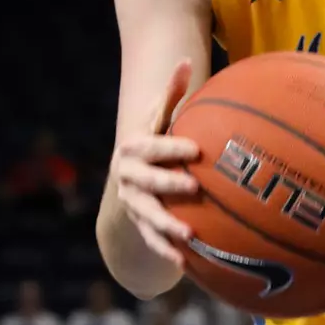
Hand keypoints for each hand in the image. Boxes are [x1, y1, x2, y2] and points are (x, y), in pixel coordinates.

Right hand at [110, 59, 200, 264]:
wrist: (130, 175)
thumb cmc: (156, 140)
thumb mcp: (160, 117)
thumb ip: (172, 93)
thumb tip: (187, 59)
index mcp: (134, 148)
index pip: (151, 147)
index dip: (170, 148)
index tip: (196, 150)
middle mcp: (129, 177)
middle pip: (147, 182)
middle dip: (168, 184)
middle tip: (194, 187)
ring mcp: (133, 204)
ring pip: (148, 216)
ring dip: (167, 226)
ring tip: (189, 235)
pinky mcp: (140, 226)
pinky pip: (152, 241)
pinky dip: (166, 252)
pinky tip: (185, 264)